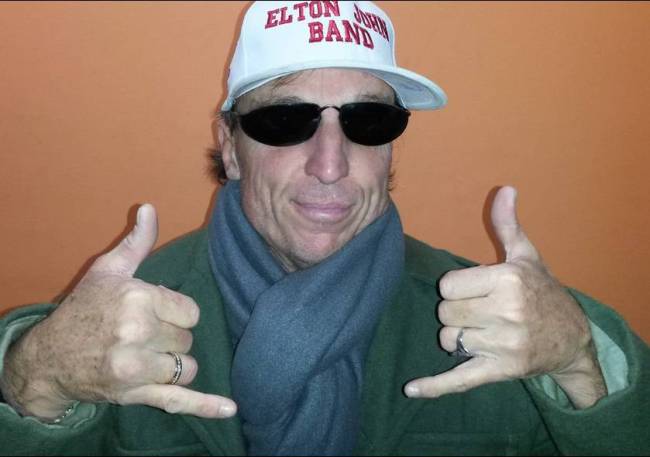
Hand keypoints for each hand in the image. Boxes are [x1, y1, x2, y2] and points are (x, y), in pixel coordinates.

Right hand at [0, 205, 236, 419]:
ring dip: (174, 364)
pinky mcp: (136, 394)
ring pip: (187, 366)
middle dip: (171, 338)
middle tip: (142, 336)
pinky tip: (230, 409)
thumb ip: (136, 243)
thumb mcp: (107, 271)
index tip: (153, 313)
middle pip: (187, 339)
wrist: (50, 357)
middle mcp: (138, 332)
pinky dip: (205, 406)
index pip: (190, 311)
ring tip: (147, 357)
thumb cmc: (83, 310)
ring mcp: (136, 367)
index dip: (175, 314)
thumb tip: (150, 208)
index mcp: (137, 299)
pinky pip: (178, 400)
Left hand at [404, 186, 605, 407]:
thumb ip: (508, 226)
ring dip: (457, 337)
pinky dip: (434, 386)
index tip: (474, 290)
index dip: (456, 288)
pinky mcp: (500, 370)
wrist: (573, 338)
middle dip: (456, 312)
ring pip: (448, 340)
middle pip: (445, 313)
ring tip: (483, 332)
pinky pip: (459, 379)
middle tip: (480, 312)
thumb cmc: (543, 292)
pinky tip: (411, 389)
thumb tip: (505, 189)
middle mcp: (507, 312)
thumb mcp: (527, 257)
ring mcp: (503, 344)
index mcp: (508, 280)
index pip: (448, 285)